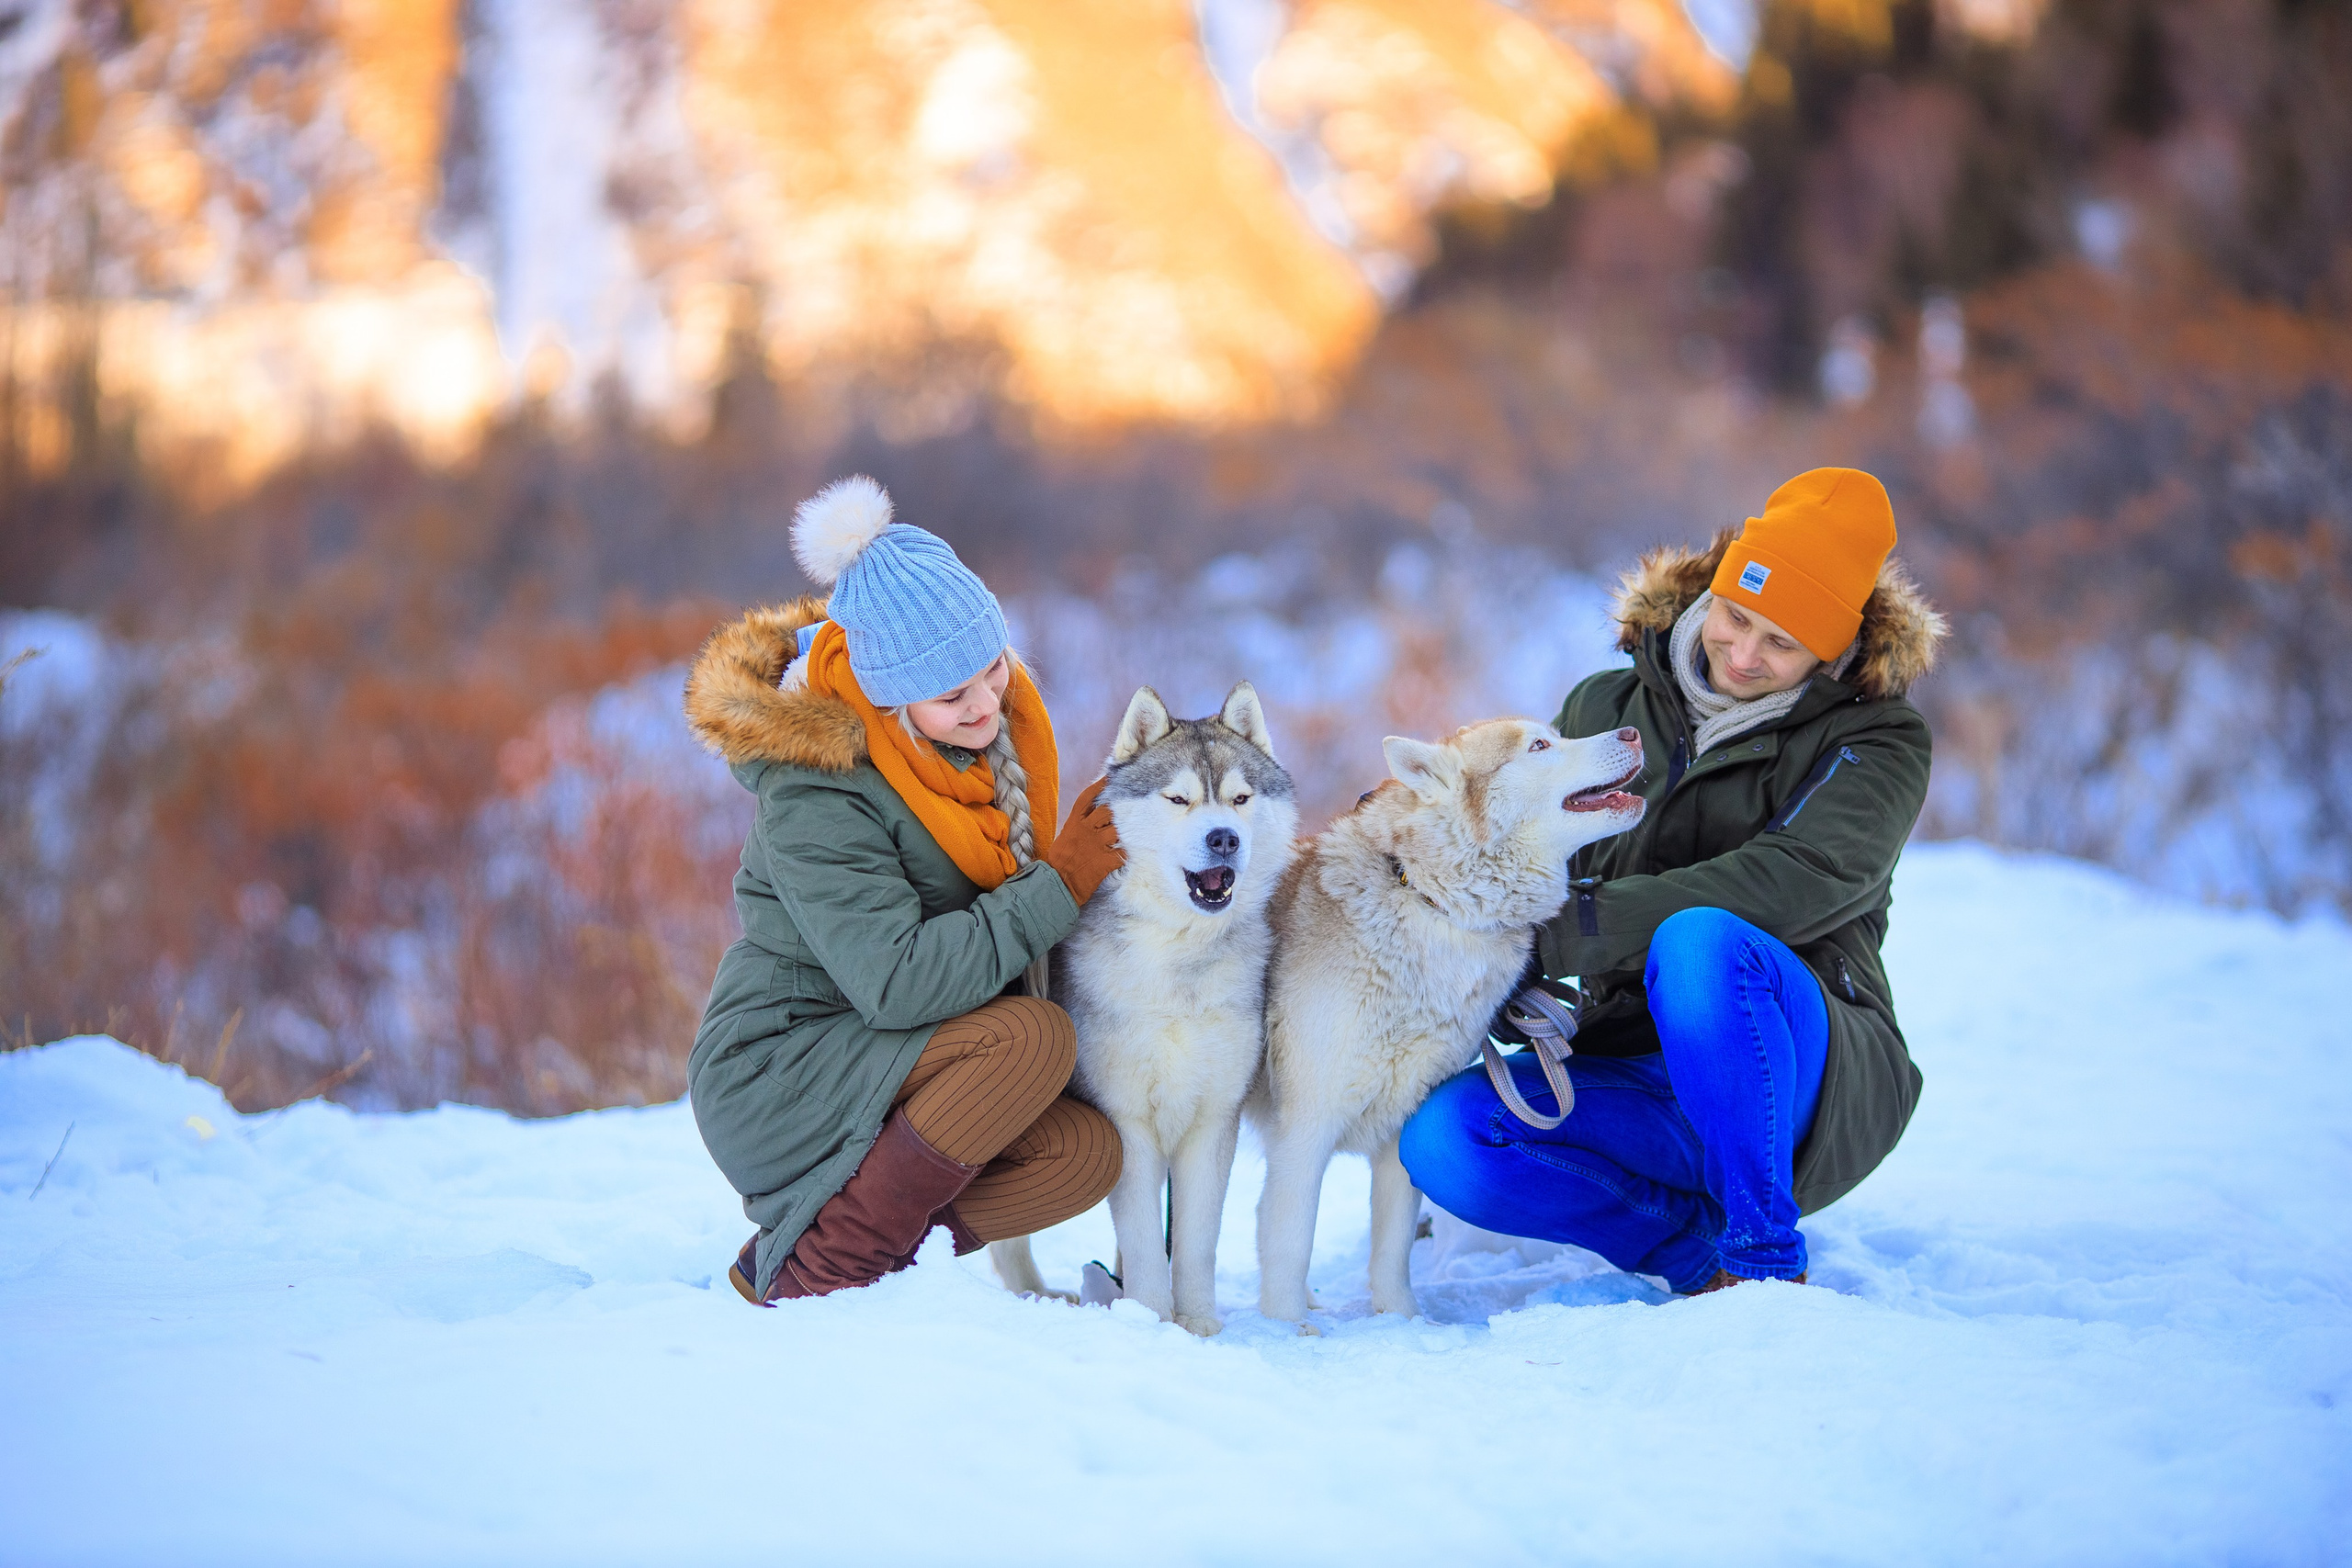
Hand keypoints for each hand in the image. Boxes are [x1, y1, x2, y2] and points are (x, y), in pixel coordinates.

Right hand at [1043, 777, 1123, 905]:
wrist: (1056, 885)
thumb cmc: (1057, 864)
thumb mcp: (1063, 839)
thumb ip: (1077, 828)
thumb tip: (1089, 822)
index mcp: (1074, 824)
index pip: (1087, 798)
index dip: (1100, 786)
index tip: (1111, 778)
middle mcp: (1086, 830)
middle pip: (1108, 811)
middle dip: (1118, 813)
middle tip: (1125, 816)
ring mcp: (1096, 845)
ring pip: (1118, 830)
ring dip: (1125, 834)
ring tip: (1130, 836)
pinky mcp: (1105, 861)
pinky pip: (1122, 853)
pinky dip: (1126, 854)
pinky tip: (1127, 856)